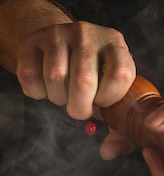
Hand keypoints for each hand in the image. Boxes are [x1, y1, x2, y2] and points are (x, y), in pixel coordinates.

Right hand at [15, 21, 135, 118]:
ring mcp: (58, 33)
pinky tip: (47, 88)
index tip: (102, 103)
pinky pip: (30, 75)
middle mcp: (87, 34)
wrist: (58, 43)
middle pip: (84, 79)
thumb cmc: (92, 72)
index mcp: (114, 42)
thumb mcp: (110, 80)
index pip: (121, 74)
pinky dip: (38, 92)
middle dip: (80, 107)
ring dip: (59, 98)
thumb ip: (115, 106)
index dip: (110, 97)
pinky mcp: (33, 40)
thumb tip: (110, 142)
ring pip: (55, 77)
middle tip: (80, 111)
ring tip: (64, 95)